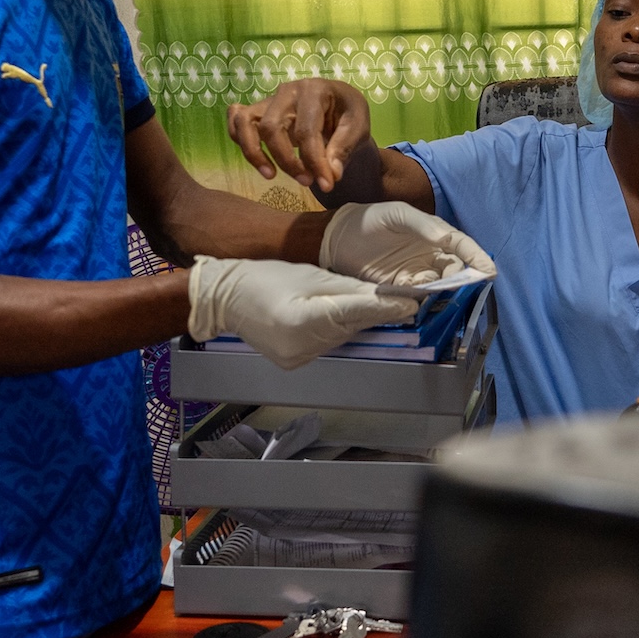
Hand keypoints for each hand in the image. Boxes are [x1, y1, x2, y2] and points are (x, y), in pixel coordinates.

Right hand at [187, 257, 418, 370]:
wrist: (226, 299)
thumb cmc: (265, 278)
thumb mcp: (309, 275)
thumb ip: (349, 289)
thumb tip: (386, 296)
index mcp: (302, 320)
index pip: (355, 314)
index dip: (386, 308)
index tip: (412, 303)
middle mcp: (301, 346)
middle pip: (352, 327)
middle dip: (377, 313)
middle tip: (405, 301)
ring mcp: (298, 358)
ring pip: (343, 336)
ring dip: (358, 321)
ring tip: (373, 304)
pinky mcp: (296, 362)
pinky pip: (328, 343)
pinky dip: (338, 330)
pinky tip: (340, 316)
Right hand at [226, 78, 369, 192]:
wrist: (340, 105)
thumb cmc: (348, 113)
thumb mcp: (358, 127)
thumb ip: (344, 148)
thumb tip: (331, 174)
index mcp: (314, 90)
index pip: (307, 130)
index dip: (315, 161)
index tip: (326, 185)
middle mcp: (287, 91)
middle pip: (272, 128)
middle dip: (287, 160)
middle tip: (307, 181)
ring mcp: (269, 99)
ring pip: (245, 122)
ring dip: (254, 152)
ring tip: (270, 175)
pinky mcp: (259, 110)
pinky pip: (237, 121)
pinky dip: (238, 139)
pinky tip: (256, 158)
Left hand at [319, 202, 494, 287]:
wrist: (337, 237)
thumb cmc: (370, 218)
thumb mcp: (398, 215)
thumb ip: (424, 226)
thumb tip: (448, 240)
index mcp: (434, 234)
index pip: (461, 246)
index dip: (476, 258)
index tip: (488, 271)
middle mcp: (430, 255)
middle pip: (455, 270)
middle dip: (460, 279)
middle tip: (458, 285)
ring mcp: (416, 272)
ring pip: (439, 286)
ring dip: (442, 291)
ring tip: (437, 293)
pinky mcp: (400, 288)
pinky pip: (417, 297)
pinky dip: (422, 299)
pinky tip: (419, 299)